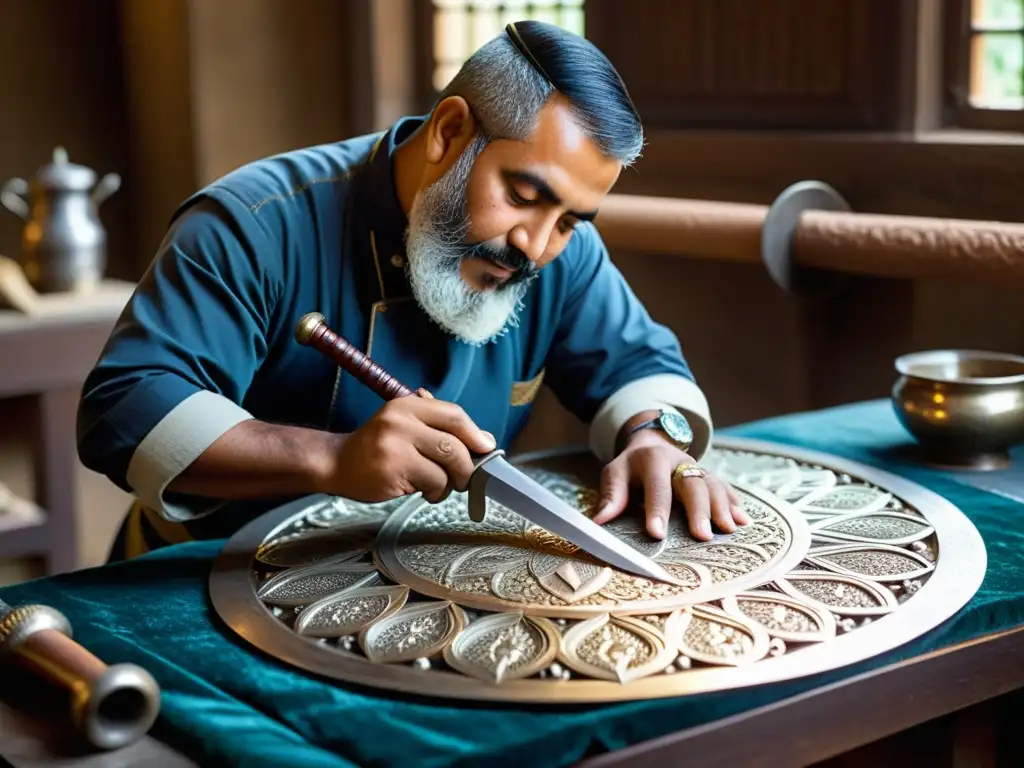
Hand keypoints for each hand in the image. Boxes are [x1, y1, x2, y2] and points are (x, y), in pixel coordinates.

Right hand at [324, 390, 495, 502]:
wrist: (335, 463)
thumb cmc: (376, 448)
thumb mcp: (404, 425)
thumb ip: (438, 426)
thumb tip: (482, 438)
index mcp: (407, 405)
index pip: (453, 414)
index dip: (474, 432)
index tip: (485, 447)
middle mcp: (401, 420)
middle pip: (454, 442)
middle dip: (466, 465)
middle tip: (463, 477)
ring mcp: (396, 444)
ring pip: (447, 466)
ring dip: (450, 482)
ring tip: (437, 486)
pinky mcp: (394, 468)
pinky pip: (433, 482)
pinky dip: (435, 492)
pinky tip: (422, 491)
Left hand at [592, 428, 748, 541]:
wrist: (652, 443)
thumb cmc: (631, 466)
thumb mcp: (615, 473)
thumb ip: (612, 496)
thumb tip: (599, 523)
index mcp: (652, 460)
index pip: (656, 487)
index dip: (657, 511)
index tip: (657, 533)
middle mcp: (679, 461)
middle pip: (692, 484)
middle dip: (698, 510)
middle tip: (702, 536)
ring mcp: (697, 467)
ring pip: (713, 484)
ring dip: (722, 507)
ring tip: (729, 529)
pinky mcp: (709, 475)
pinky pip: (725, 487)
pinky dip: (734, 503)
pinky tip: (743, 521)